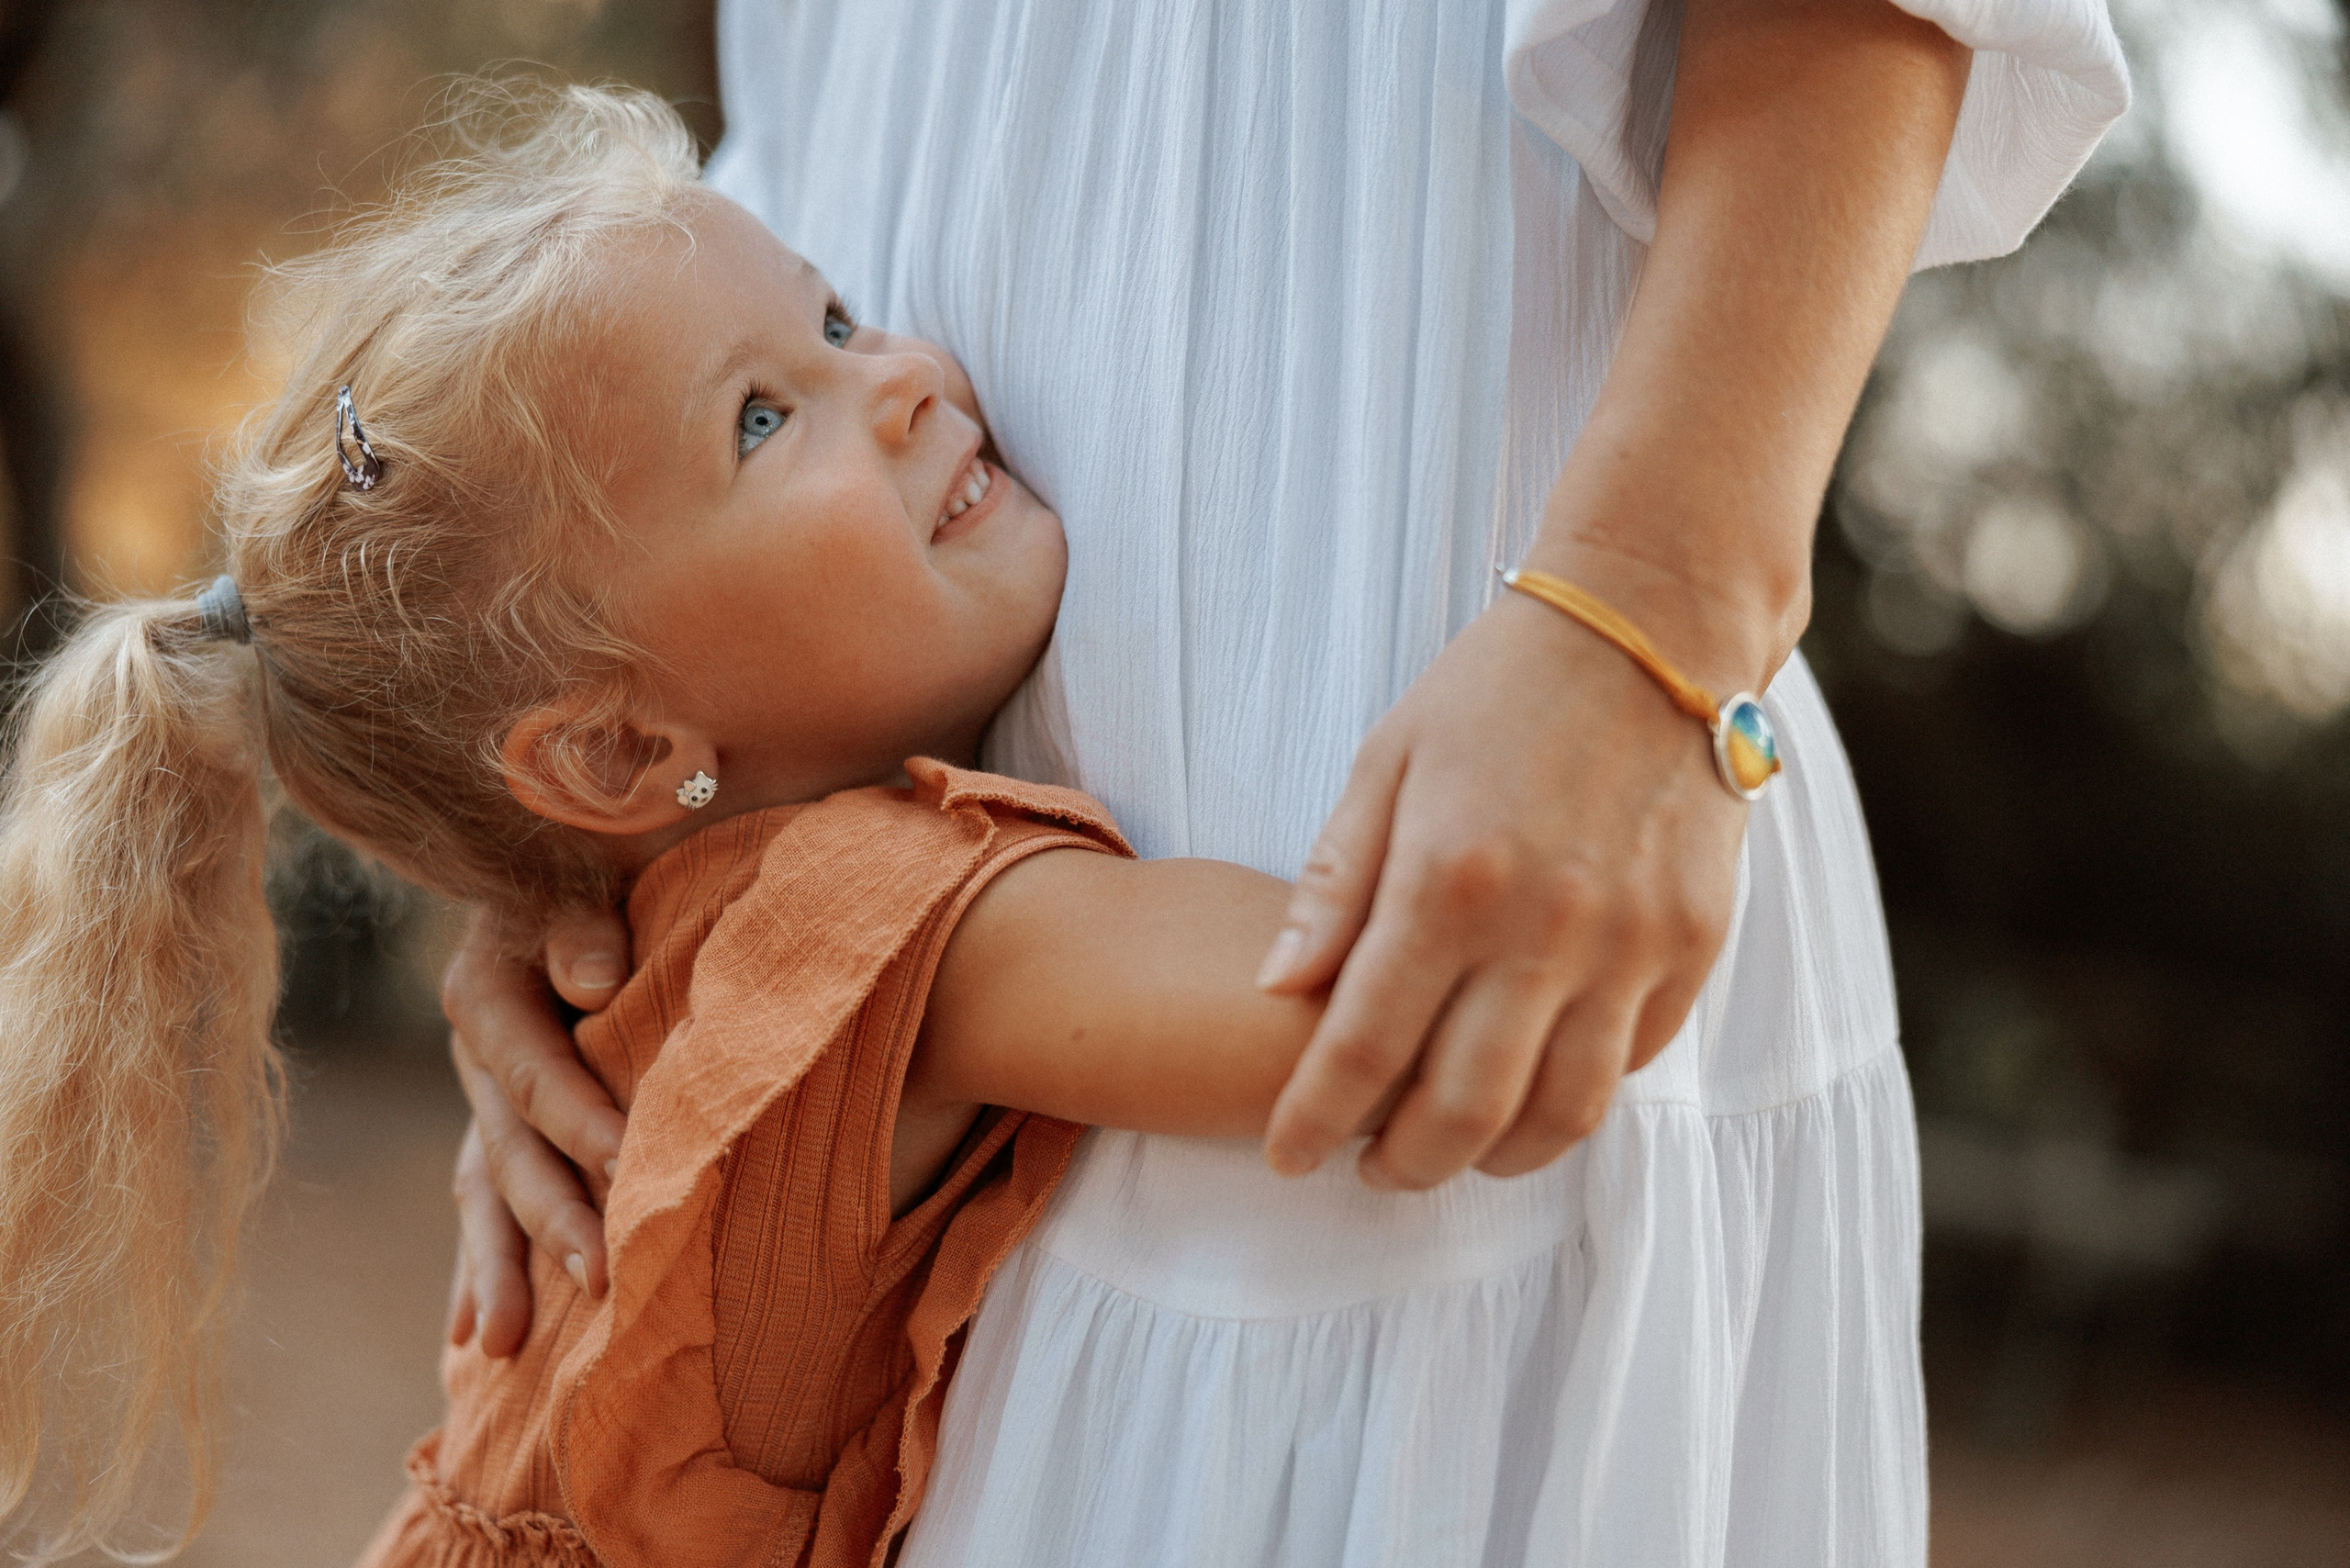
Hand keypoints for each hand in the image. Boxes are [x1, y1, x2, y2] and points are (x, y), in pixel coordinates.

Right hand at [442, 904, 631, 1355]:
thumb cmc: (588, 867)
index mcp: (485, 995)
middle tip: (602, 1277)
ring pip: (484, 1193)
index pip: (536, 1071)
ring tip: (502, 1345)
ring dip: (498, 1268)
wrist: (560, 863)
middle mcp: (475, 1058)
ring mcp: (480, 1100)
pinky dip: (480, 1267)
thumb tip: (595, 980)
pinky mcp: (498, 1127)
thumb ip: (581, 924)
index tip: (629, 1166)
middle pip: (509, 1150)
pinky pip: (483, 1205)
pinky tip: (471, 1335)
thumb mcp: (576, 876)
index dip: (580, 1119)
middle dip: (553, 1219)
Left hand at [1257, 582, 1748, 1188]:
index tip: (1286, 1156)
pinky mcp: (1693, 943)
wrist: (1655, 628)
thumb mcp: (1386, 763)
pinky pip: (1632, 1063)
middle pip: (1463, 1110)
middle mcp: (1542, 930)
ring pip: (1563, 1114)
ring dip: (1498, 1156)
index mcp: (1448, 882)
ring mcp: (1629, 944)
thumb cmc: (1498, 690)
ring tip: (1455, 1149)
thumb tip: (1274, 989)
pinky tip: (1534, 1088)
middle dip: (1404, 1164)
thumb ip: (1333, 886)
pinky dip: (1576, 1096)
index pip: (1361, 1049)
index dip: (1313, 1120)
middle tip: (1371, 1169)